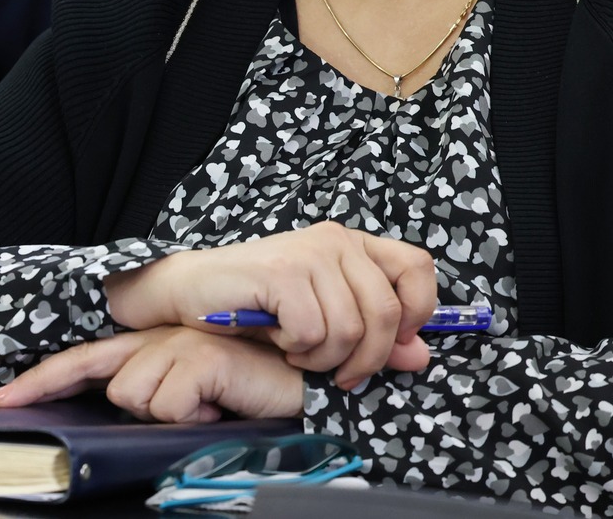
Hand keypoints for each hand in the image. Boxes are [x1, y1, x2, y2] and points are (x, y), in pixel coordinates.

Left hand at [0, 326, 303, 423]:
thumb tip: (130, 413)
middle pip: (107, 382)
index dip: (43, 379)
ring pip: (135, 398)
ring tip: (211, 409)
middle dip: (135, 408)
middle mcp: (160, 337)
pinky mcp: (202, 356)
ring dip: (172, 416)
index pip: (85, 360)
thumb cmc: (250, 396)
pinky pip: (169, 405)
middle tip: (180, 412)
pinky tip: (222, 408)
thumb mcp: (193, 401)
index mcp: (152, 346)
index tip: (4, 400)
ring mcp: (180, 342)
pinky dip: (195, 418)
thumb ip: (158, 399)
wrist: (307, 386)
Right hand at [105, 222, 436, 389]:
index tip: (392, 342)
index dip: (416, 312)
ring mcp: (308, 253)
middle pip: (385, 313)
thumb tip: (419, 356)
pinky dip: (298, 350)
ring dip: (324, 359)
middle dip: (365, 358)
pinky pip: (313, 333)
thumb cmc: (257, 306)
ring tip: (298, 351)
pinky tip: (280, 341)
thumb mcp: (325, 321)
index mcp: (351, 244)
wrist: (192, 292)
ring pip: (350, 330)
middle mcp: (335, 240)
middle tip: (336, 372)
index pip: (418, 268)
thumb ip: (374, 336)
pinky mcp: (283, 272)